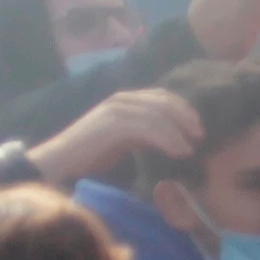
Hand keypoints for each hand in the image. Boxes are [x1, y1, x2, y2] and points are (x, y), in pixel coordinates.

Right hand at [34, 86, 203, 186]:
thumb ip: (142, 136)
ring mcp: (117, 108)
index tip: (198, 130)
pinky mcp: (113, 122)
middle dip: (186, 116)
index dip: (183, 110)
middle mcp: (122, 99)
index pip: (162, 96)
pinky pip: (149, 126)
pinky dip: (168, 138)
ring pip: (159, 112)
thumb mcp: (123, 142)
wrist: (59, 163)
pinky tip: (179, 151)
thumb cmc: (89, 156)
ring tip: (191, 148)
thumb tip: (169, 141)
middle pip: (165, 99)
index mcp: (125, 102)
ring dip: (180, 130)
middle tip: (201, 135)